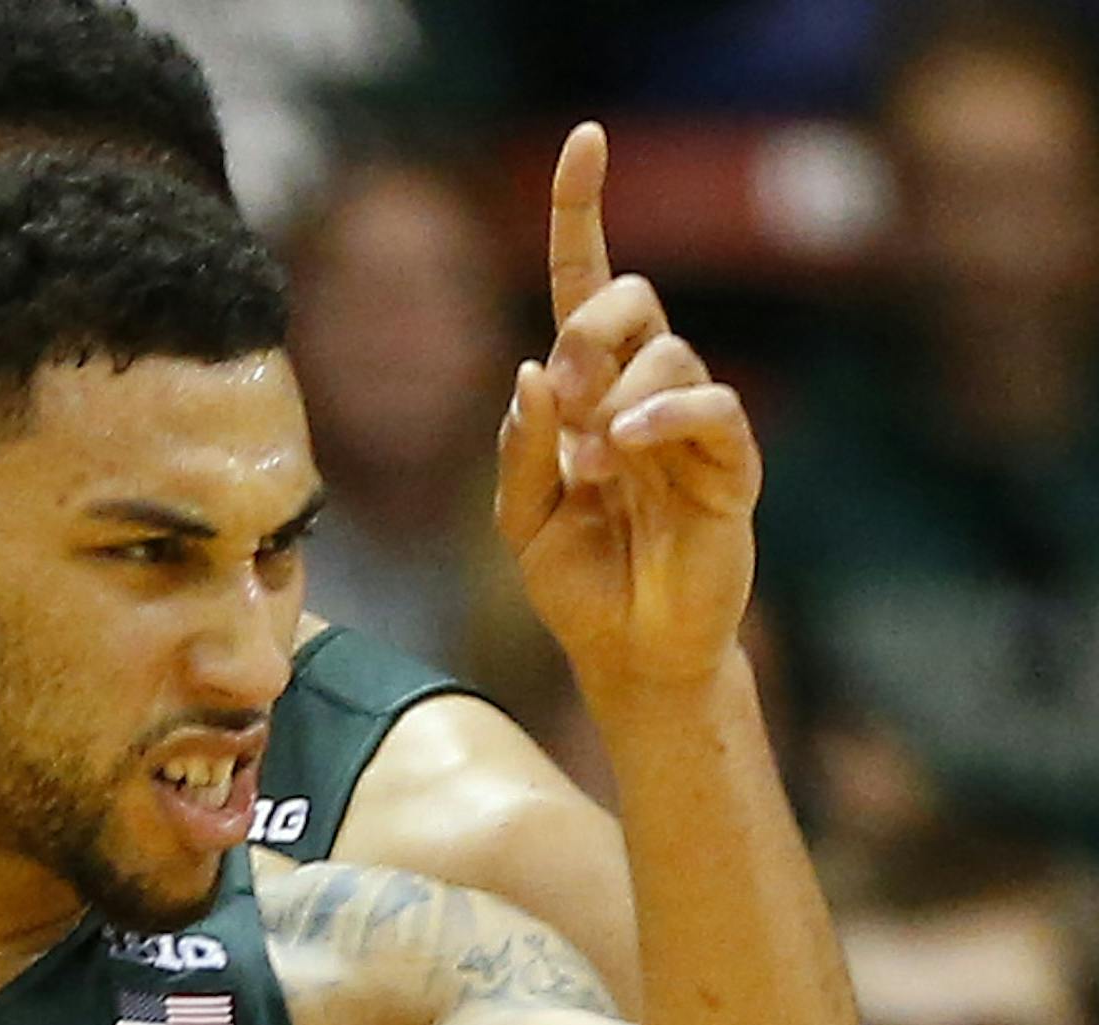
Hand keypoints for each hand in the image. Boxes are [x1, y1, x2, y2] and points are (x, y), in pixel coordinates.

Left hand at [496, 122, 762, 702]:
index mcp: (588, 396)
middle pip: (632, 300)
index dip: (581, 214)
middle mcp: (642, 395)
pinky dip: (669, 414)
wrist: (627, 656)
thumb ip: (521, 451)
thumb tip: (532, 372)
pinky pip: (714, 407)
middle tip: (565, 396)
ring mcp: (690, 428)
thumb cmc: (578, 586)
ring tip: (594, 466)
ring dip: (619, 398)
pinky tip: (632, 445)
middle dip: (591, 328)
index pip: (585, 288)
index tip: (583, 141)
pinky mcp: (731, 469)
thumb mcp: (522, 521)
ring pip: (672, 352)